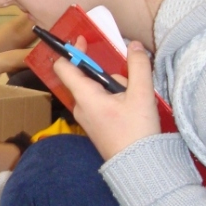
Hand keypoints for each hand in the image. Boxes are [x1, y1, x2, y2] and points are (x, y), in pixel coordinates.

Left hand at [54, 38, 160, 159]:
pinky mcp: (94, 124)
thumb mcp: (142, 95)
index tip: (83, 40)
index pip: (64, 67)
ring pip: (96, 89)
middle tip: (127, 82)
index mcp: (85, 96)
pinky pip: (100, 101)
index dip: (70, 51)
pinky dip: (114, 98)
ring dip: (114, 87)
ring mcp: (86, 116)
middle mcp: (80, 106)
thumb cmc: (137, 132)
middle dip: (107, 73)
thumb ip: (138, 66)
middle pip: (86, 77)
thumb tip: (133, 45)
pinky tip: (130, 108)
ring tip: (133, 101)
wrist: (138, 166)